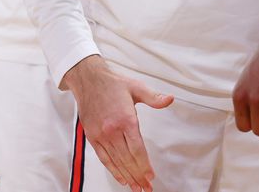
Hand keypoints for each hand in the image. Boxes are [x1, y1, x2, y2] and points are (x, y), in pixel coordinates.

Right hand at [61, 56, 171, 191]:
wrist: (88, 78)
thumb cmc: (112, 83)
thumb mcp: (136, 87)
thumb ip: (154, 97)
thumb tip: (169, 99)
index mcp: (125, 119)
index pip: (137, 150)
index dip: (145, 166)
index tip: (151, 176)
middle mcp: (112, 130)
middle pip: (128, 159)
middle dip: (138, 176)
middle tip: (146, 187)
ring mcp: (101, 134)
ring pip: (116, 161)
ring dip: (127, 176)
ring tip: (136, 187)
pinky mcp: (92, 136)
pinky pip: (103, 157)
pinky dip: (112, 169)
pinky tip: (121, 178)